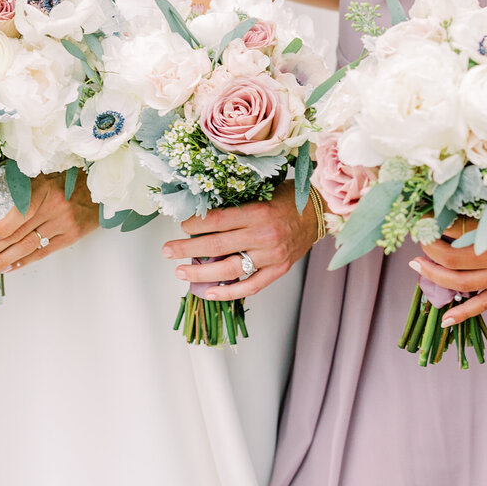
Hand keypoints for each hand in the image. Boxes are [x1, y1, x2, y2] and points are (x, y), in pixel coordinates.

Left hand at [0, 172, 98, 276]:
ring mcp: (64, 224)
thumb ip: (23, 188)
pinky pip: (43, 251)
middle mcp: (55, 208)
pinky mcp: (71, 236)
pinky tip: (7, 268)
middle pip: (19, 233)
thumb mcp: (45, 174)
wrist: (101, 187)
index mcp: (45, 189)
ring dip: (3, 260)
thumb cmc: (68, 179)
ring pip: (28, 246)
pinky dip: (24, 261)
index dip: (5, 226)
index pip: (23, 211)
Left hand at [162, 180, 319, 299]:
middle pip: (216, 245)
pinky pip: (250, 286)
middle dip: (186, 248)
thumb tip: (202, 217)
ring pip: (228, 269)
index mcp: (257, 212)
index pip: (217, 221)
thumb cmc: (288, 198)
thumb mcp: (260, 193)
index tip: (181, 226)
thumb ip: (235, 206)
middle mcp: (263, 236)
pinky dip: (228, 292)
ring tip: (180, 271)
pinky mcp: (278, 270)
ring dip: (200, 272)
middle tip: (167, 250)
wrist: (319, 212)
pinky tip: (209, 292)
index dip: (194, 225)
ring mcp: (271, 256)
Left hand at [414, 215, 486, 324]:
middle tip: (418, 244)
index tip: (422, 222)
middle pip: (450, 258)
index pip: (453, 229)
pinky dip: (463, 313)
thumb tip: (443, 214)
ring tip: (419, 268)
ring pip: (461, 283)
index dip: (432, 225)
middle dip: (428, 251)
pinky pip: (484, 304)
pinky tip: (445, 320)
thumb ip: (479, 213)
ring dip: (434, 277)